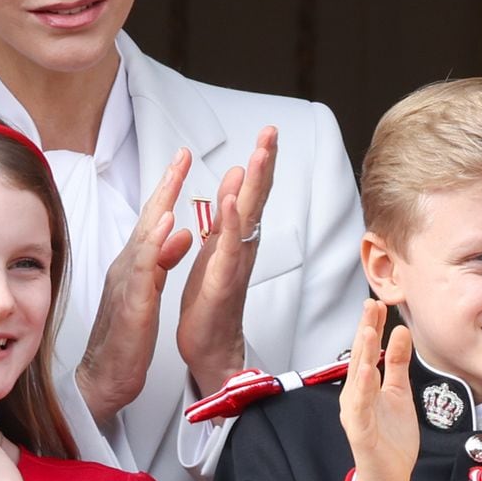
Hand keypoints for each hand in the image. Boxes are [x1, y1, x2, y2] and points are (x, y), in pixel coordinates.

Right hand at [77, 149, 194, 425]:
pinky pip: (144, 272)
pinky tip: (167, 230)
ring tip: (176, 179)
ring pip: (145, 238)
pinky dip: (156, 248)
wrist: (105, 377)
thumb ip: (162, 261)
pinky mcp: (132, 305)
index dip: (168, 188)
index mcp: (135, 265)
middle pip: (148, 219)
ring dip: (161, 207)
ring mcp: (127, 285)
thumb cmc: (125, 338)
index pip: (153, 219)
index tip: (183, 160)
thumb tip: (181, 234)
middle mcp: (128, 268)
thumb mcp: (149, 292)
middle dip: (166, 185)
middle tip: (182, 155)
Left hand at [178, 126, 277, 398]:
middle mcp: (241, 249)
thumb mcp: (216, 250)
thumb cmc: (211, 303)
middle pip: (257, 199)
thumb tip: (236, 182)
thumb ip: (227, 218)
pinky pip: (227, 249)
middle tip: (271, 132)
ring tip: (259, 154)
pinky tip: (232, 200)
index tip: (267, 134)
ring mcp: (234, 265)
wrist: (209, 347)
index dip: (260, 164)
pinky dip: (230, 224)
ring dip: (254, 185)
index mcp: (235, 239)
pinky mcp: (222, 282)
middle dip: (265, 164)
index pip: (251, 194)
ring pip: (247, 218)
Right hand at [339, 299, 417, 480]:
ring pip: (357, 379)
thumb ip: (399, 364)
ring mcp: (356, 413)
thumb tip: (401, 331)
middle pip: (359, 358)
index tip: (378, 302)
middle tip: (370, 305)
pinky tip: (368, 371)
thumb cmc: (391, 437)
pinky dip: (363, 388)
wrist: (390, 477)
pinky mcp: (360, 432)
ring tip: (369, 331)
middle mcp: (355, 396)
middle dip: (365, 331)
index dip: (371, 326)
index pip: (367, 350)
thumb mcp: (400, 392)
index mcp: (364, 386)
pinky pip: (360, 407)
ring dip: (362, 354)